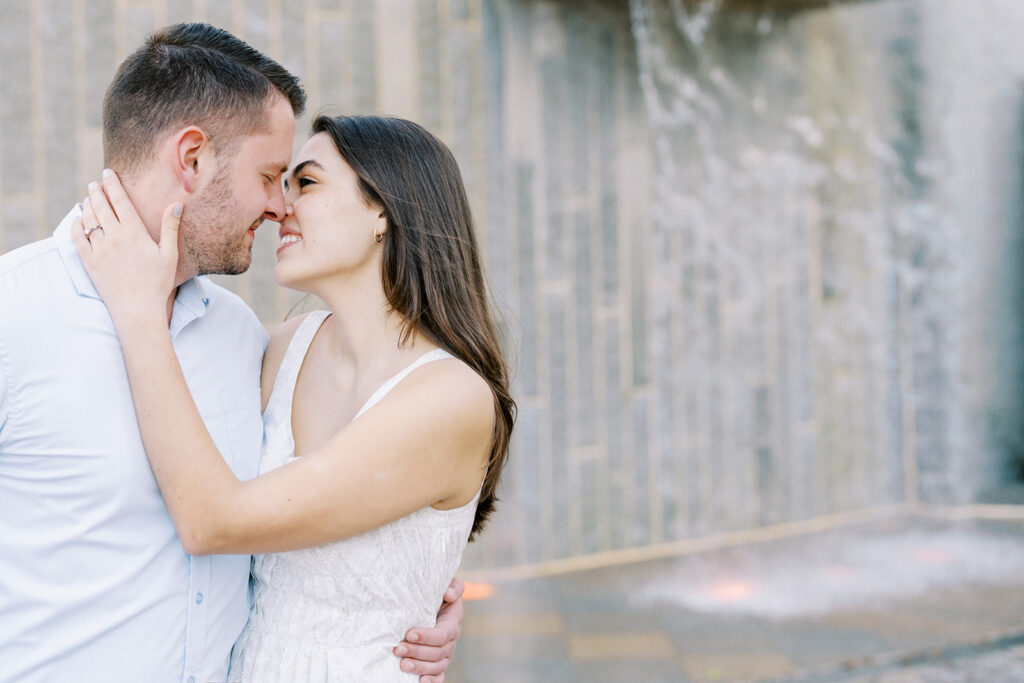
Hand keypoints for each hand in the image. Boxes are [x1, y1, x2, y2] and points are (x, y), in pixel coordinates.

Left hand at [72, 170, 180, 327]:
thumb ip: (170, 227)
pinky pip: (77, 238)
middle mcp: (114, 237)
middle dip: (97, 191)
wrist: (137, 310)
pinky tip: (78, 220)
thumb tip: (176, 204)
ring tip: (88, 198)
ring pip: (88, 219)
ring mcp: (99, 249)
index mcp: (134, 232)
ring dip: (87, 205)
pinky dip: (76, 225)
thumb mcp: (169, 254)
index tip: (108, 173)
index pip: (120, 200)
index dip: (113, 184)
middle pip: (101, 205)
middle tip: (95, 183)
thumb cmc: (157, 283)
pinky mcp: (89, 262)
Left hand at [394, 577, 464, 681]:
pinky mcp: (439, 663)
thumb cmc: (435, 593)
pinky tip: (421, 682)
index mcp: (453, 621)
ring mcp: (445, 654)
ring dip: (420, 667)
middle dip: (417, 652)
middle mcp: (451, 640)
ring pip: (437, 666)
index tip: (409, 633)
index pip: (443, 634)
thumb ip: (453, 586)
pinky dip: (432, 682)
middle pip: (438, 652)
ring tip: (402, 665)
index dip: (427, 636)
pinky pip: (440, 676)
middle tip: (398, 648)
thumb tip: (448, 595)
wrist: (433, 603)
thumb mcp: (445, 585)